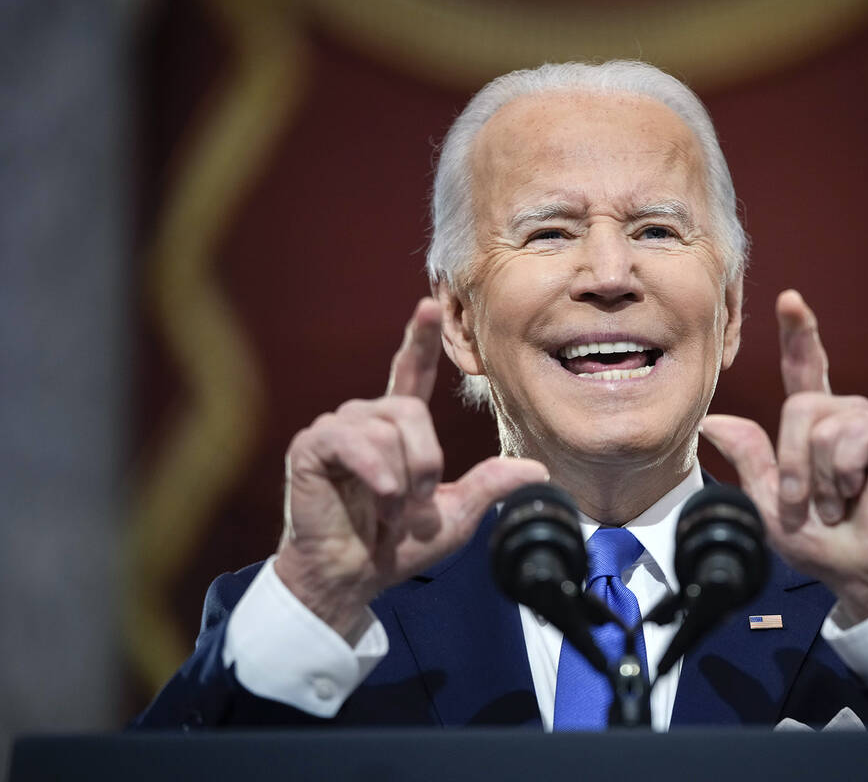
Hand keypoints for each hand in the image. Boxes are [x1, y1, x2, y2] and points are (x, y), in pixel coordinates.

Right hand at [275, 298, 547, 639]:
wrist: (351, 578)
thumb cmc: (396, 547)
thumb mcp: (456, 516)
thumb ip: (491, 486)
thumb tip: (538, 470)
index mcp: (397, 429)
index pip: (410, 374)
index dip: (419, 340)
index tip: (428, 307)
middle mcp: (366, 419)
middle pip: (410, 410)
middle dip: (425, 463)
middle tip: (414, 507)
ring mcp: (337, 429)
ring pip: (388, 426)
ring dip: (401, 478)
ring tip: (389, 511)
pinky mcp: (312, 445)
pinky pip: (354, 440)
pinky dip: (376, 472)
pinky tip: (379, 497)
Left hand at [701, 290, 867, 622]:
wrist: (859, 566)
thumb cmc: (818, 539)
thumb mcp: (767, 500)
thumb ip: (749, 456)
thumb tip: (714, 421)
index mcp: (816, 425)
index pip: (805, 369)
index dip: (799, 334)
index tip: (790, 300)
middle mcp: (844, 415)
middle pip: (799, 407)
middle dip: (792, 463)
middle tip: (807, 502)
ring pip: (820, 425)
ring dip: (817, 477)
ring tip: (836, 501)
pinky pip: (847, 439)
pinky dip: (841, 475)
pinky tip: (857, 492)